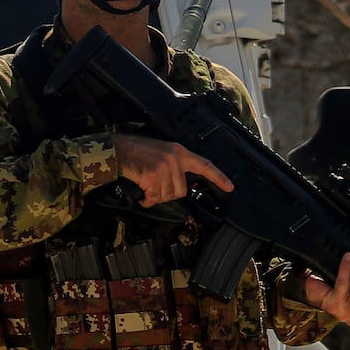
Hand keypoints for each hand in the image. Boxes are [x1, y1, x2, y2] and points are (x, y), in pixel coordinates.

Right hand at [112, 134, 232, 206]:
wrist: (119, 149)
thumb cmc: (138, 151)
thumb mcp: (163, 152)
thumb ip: (177, 166)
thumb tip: (184, 186)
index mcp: (180, 152)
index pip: (205, 165)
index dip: (219, 177)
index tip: (229, 187)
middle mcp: (175, 159)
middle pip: (182, 191)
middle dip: (168, 194)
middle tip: (156, 188)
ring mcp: (164, 167)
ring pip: (167, 196)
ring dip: (156, 197)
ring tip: (147, 188)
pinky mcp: (152, 176)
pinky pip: (154, 197)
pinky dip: (147, 200)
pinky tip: (142, 195)